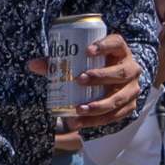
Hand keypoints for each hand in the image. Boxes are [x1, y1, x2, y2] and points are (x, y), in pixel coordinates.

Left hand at [27, 34, 141, 134]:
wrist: (112, 86)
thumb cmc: (93, 68)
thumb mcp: (80, 63)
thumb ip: (58, 63)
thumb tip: (32, 64)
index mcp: (119, 52)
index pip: (117, 43)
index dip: (104, 45)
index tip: (87, 50)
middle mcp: (131, 68)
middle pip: (121, 72)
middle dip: (100, 77)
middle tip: (79, 80)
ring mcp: (132, 89)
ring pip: (119, 98)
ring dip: (99, 105)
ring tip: (79, 109)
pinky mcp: (129, 106)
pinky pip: (115, 115)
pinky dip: (96, 120)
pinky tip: (80, 122)